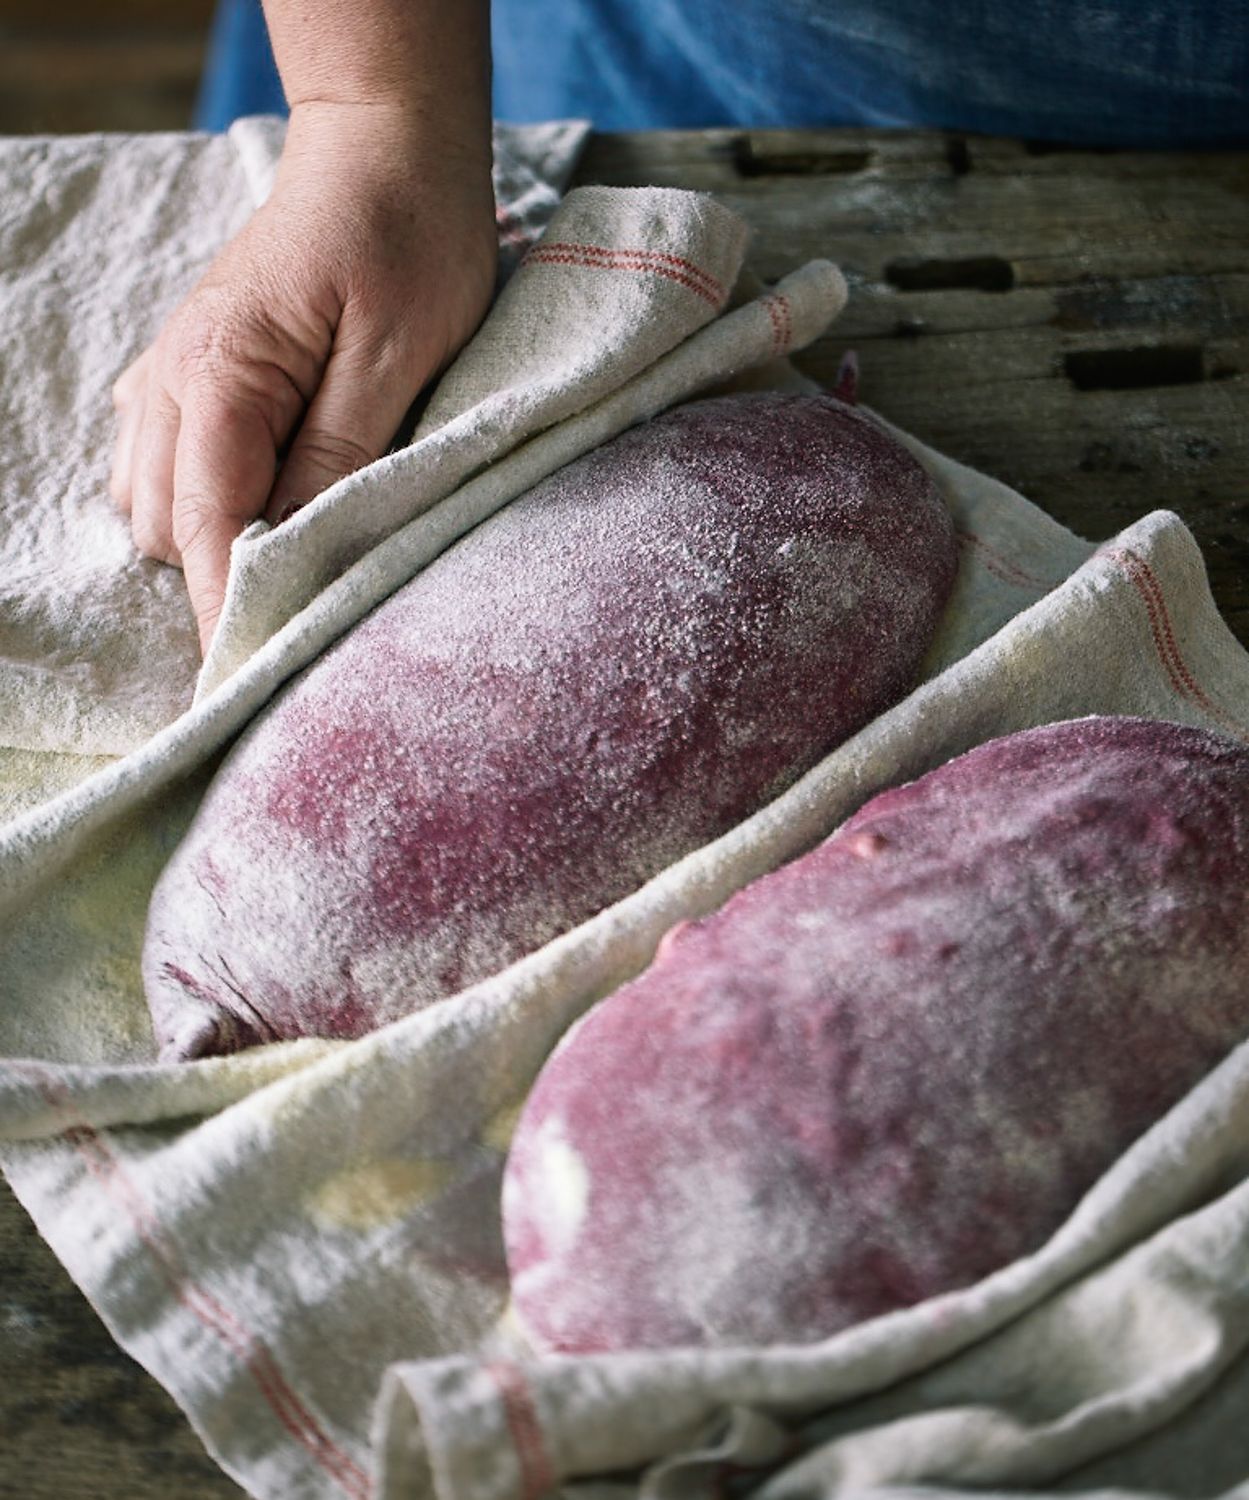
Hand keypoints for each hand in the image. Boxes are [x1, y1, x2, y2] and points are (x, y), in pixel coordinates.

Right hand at [109, 101, 497, 653]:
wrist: (385, 148)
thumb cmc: (408, 238)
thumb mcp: (399, 354)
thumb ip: (339, 454)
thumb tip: (296, 546)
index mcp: (223, 372)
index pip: (208, 526)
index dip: (230, 608)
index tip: (255, 676)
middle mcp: (174, 376)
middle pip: (169, 528)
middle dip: (224, 581)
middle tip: (306, 619)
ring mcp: (171, 370)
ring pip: (155, 504)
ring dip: (211, 544)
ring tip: (290, 564)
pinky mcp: (191, 368)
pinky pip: (161, 463)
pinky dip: (200, 503)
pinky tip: (259, 505)